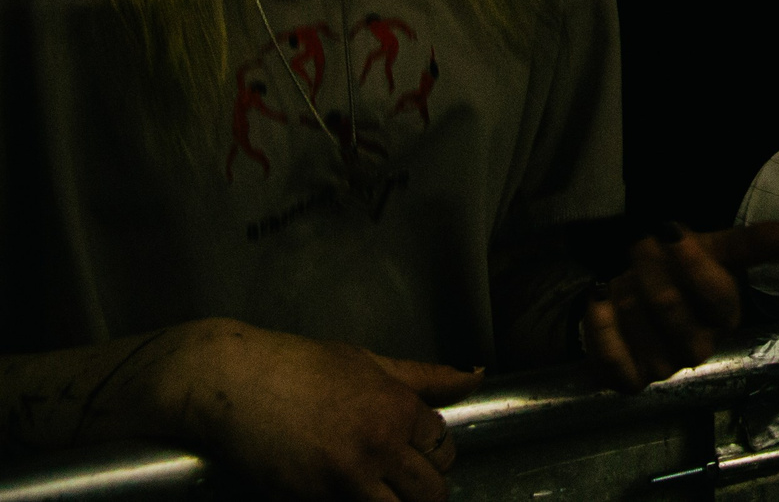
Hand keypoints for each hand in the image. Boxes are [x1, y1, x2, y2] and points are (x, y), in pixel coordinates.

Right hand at [152, 320, 477, 501]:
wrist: (230, 383)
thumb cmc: (300, 365)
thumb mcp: (369, 362)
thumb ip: (426, 378)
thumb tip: (476, 376)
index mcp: (396, 409)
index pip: (444, 447)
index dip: (438, 453)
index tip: (425, 453)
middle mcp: (376, 448)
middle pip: (430, 491)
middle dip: (427, 489)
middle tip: (412, 482)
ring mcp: (341, 480)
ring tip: (385, 492)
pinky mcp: (308, 501)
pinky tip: (350, 493)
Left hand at [580, 221, 778, 389]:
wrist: (635, 299)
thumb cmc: (680, 272)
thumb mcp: (716, 251)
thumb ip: (755, 243)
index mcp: (726, 317)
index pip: (717, 295)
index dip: (692, 263)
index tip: (670, 232)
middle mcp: (699, 348)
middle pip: (671, 307)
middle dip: (650, 268)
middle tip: (639, 244)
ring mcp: (663, 368)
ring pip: (640, 328)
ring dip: (625, 291)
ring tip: (622, 273)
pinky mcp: (629, 381)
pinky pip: (611, 358)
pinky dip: (601, 325)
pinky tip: (600, 299)